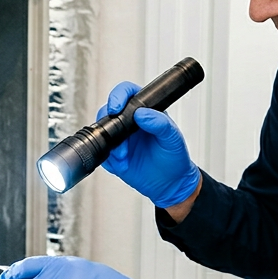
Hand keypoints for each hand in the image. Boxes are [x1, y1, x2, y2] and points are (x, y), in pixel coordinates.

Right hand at [98, 82, 200, 208]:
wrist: (171, 184)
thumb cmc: (175, 158)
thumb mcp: (173, 139)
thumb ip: (160, 123)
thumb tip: (142, 113)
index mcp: (146, 111)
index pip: (128, 93)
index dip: (119, 96)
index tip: (117, 107)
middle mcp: (131, 122)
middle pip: (108, 111)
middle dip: (110, 125)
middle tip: (120, 139)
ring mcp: (121, 139)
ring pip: (102, 133)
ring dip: (111, 145)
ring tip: (124, 156)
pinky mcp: (114, 156)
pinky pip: (103, 154)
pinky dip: (110, 160)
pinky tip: (123, 164)